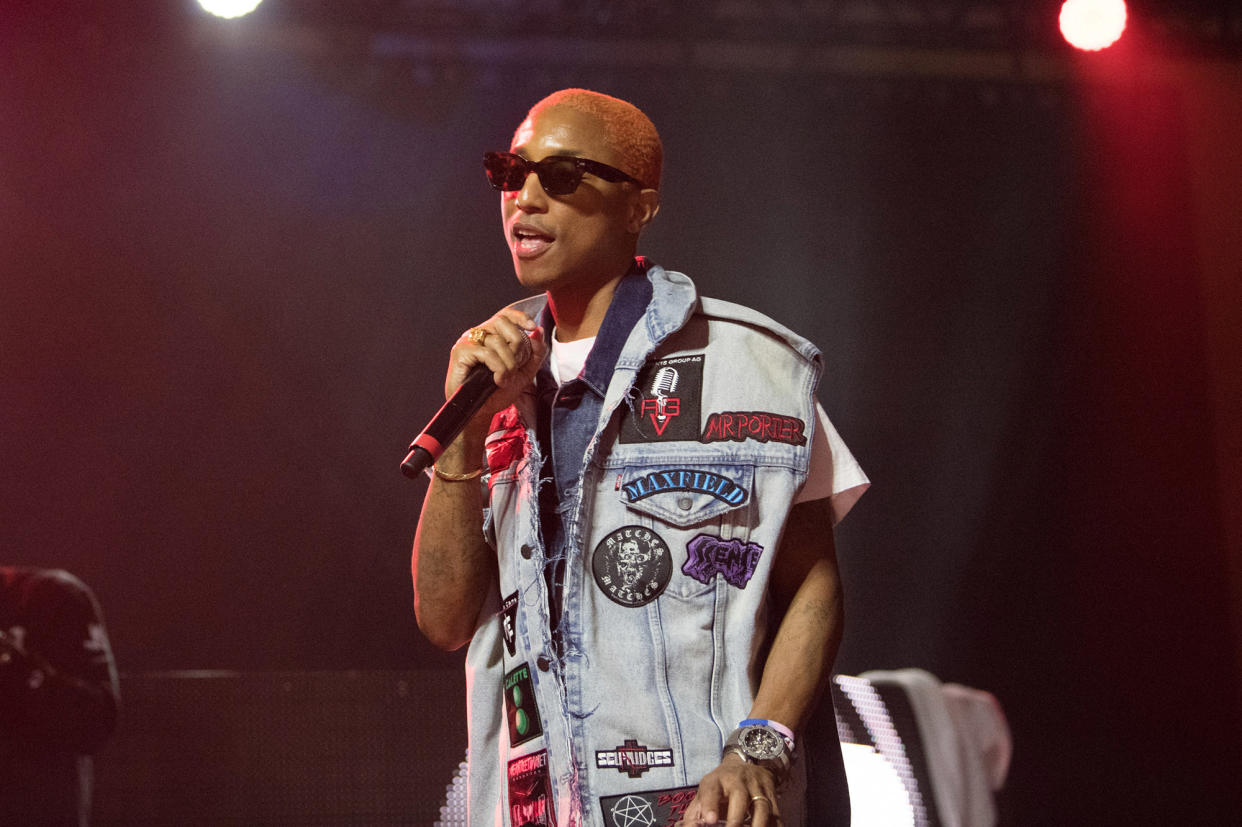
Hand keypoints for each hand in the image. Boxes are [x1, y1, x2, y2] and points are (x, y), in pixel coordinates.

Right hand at [443, 308, 546, 434]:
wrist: (480, 411)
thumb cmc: (497, 392)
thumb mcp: (523, 372)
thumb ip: (534, 353)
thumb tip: (538, 331)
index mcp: (492, 335)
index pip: (505, 314)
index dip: (520, 316)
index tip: (532, 327)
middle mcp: (479, 334)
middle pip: (502, 322)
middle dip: (517, 345)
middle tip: (516, 366)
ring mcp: (468, 341)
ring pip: (496, 340)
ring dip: (508, 364)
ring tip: (506, 380)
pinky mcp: (460, 352)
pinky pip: (486, 353)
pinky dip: (498, 368)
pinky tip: (497, 380)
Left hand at [676, 754, 780, 825]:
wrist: (748, 763)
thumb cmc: (721, 785)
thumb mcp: (706, 791)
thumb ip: (695, 812)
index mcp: (717, 780)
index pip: (711, 789)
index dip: (710, 805)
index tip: (709, 821)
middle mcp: (738, 781)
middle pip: (739, 797)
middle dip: (736, 818)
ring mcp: (757, 787)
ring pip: (762, 806)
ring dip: (759, 825)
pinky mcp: (772, 796)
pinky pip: (777, 813)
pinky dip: (775, 825)